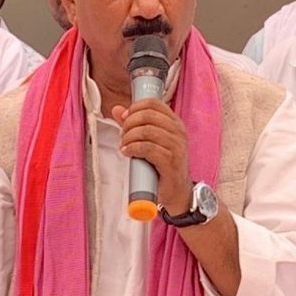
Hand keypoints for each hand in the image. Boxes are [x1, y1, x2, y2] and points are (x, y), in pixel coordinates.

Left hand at [118, 98, 192, 215]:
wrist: (176, 192)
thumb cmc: (162, 166)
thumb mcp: (149, 141)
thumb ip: (133, 124)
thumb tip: (116, 110)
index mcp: (175, 123)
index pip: (154, 103)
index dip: (135, 107)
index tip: (124, 118)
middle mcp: (178, 132)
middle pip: (148, 115)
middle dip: (129, 123)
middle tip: (122, 134)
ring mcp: (176, 147)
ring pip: (147, 131)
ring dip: (129, 137)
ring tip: (124, 145)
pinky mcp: (171, 162)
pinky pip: (147, 148)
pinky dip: (133, 148)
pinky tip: (127, 152)